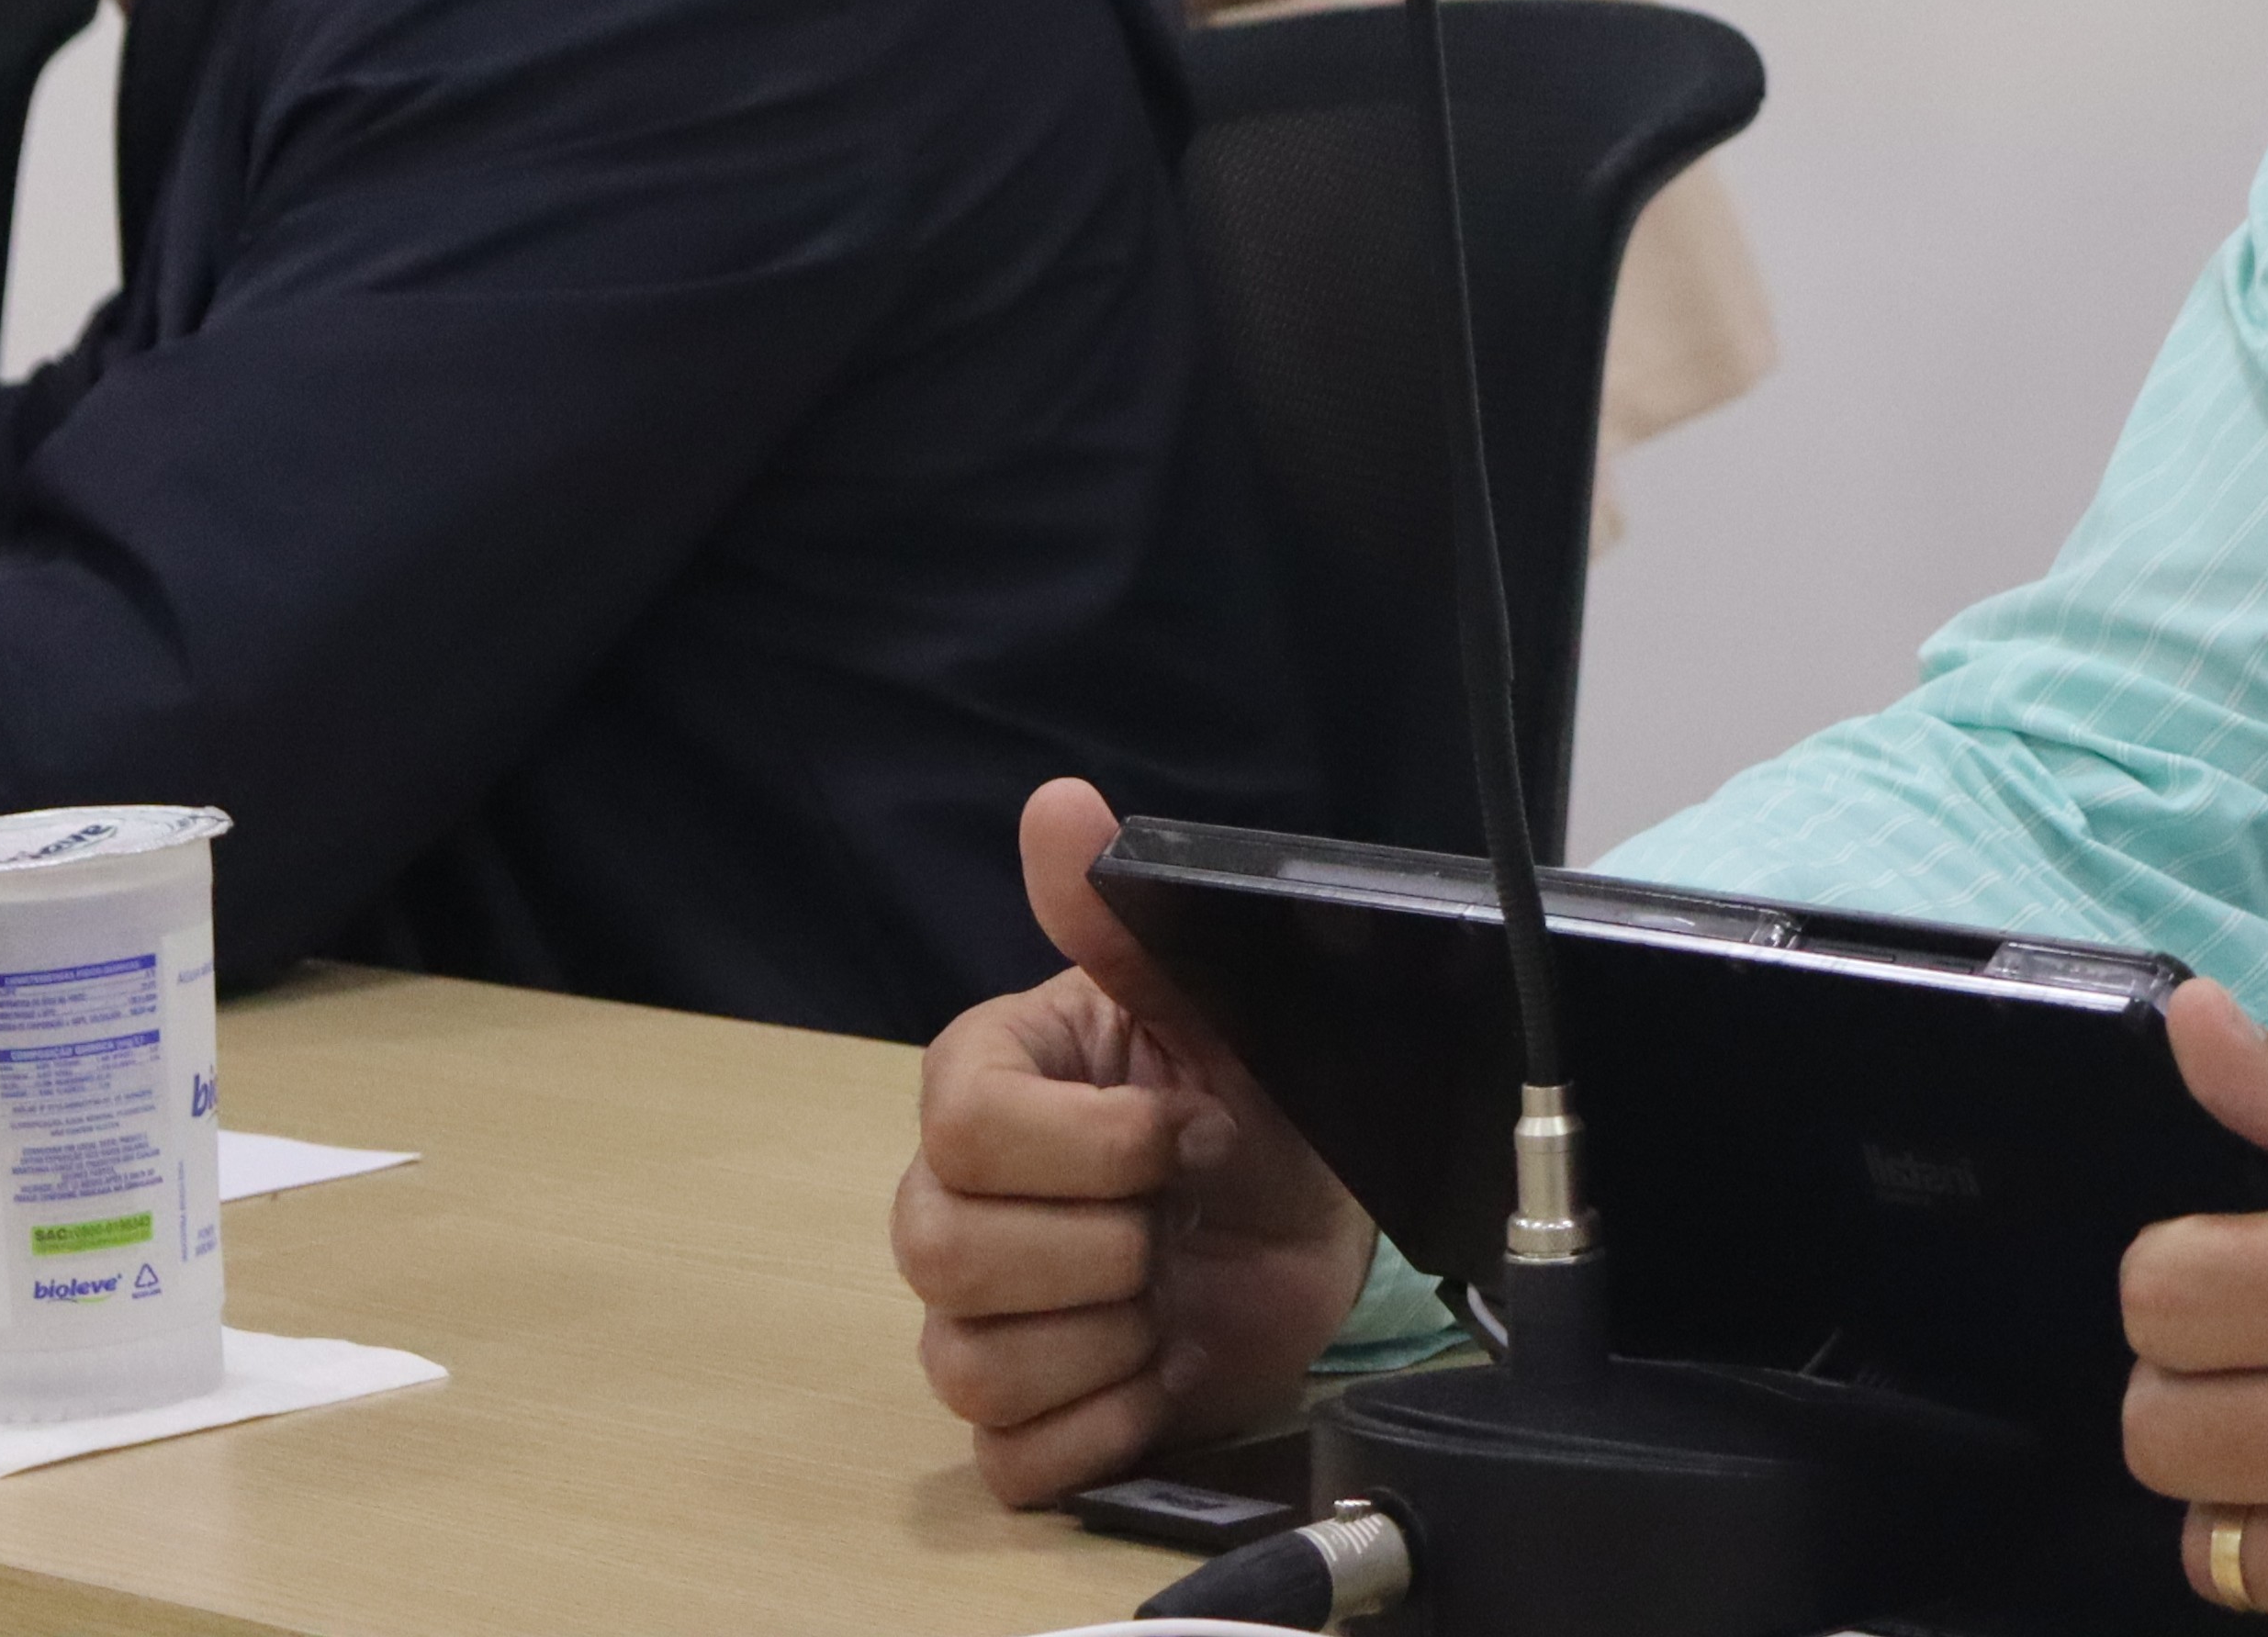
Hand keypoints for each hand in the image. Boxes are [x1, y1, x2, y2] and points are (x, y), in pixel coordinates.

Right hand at [887, 779, 1382, 1501]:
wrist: (1321, 1222)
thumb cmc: (1260, 1100)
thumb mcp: (1216, 1003)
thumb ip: (1124, 918)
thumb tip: (1058, 806)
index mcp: (984, 1089)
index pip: (963, 1128)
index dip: (1091, 1145)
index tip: (1179, 1131)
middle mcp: (952, 1204)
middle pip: (946, 1254)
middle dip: (1101, 1245)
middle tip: (1175, 1219)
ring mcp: (978, 1320)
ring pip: (972, 1364)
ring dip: (1107, 1336)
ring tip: (1168, 1293)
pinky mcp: (1026, 1420)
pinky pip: (1014, 1461)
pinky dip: (1107, 1424)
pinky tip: (1159, 1368)